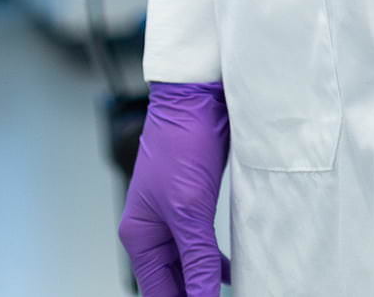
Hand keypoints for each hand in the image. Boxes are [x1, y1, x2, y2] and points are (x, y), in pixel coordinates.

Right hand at [118, 81, 231, 293]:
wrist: (197, 97)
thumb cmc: (183, 143)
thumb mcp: (190, 208)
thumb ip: (197, 259)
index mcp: (139, 236)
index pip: (158, 292)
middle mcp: (152, 230)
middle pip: (172, 281)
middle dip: (195, 295)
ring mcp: (173, 217)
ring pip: (189, 265)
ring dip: (205, 282)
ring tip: (234, 294)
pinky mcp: (193, 205)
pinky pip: (202, 246)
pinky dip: (215, 261)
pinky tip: (233, 274)